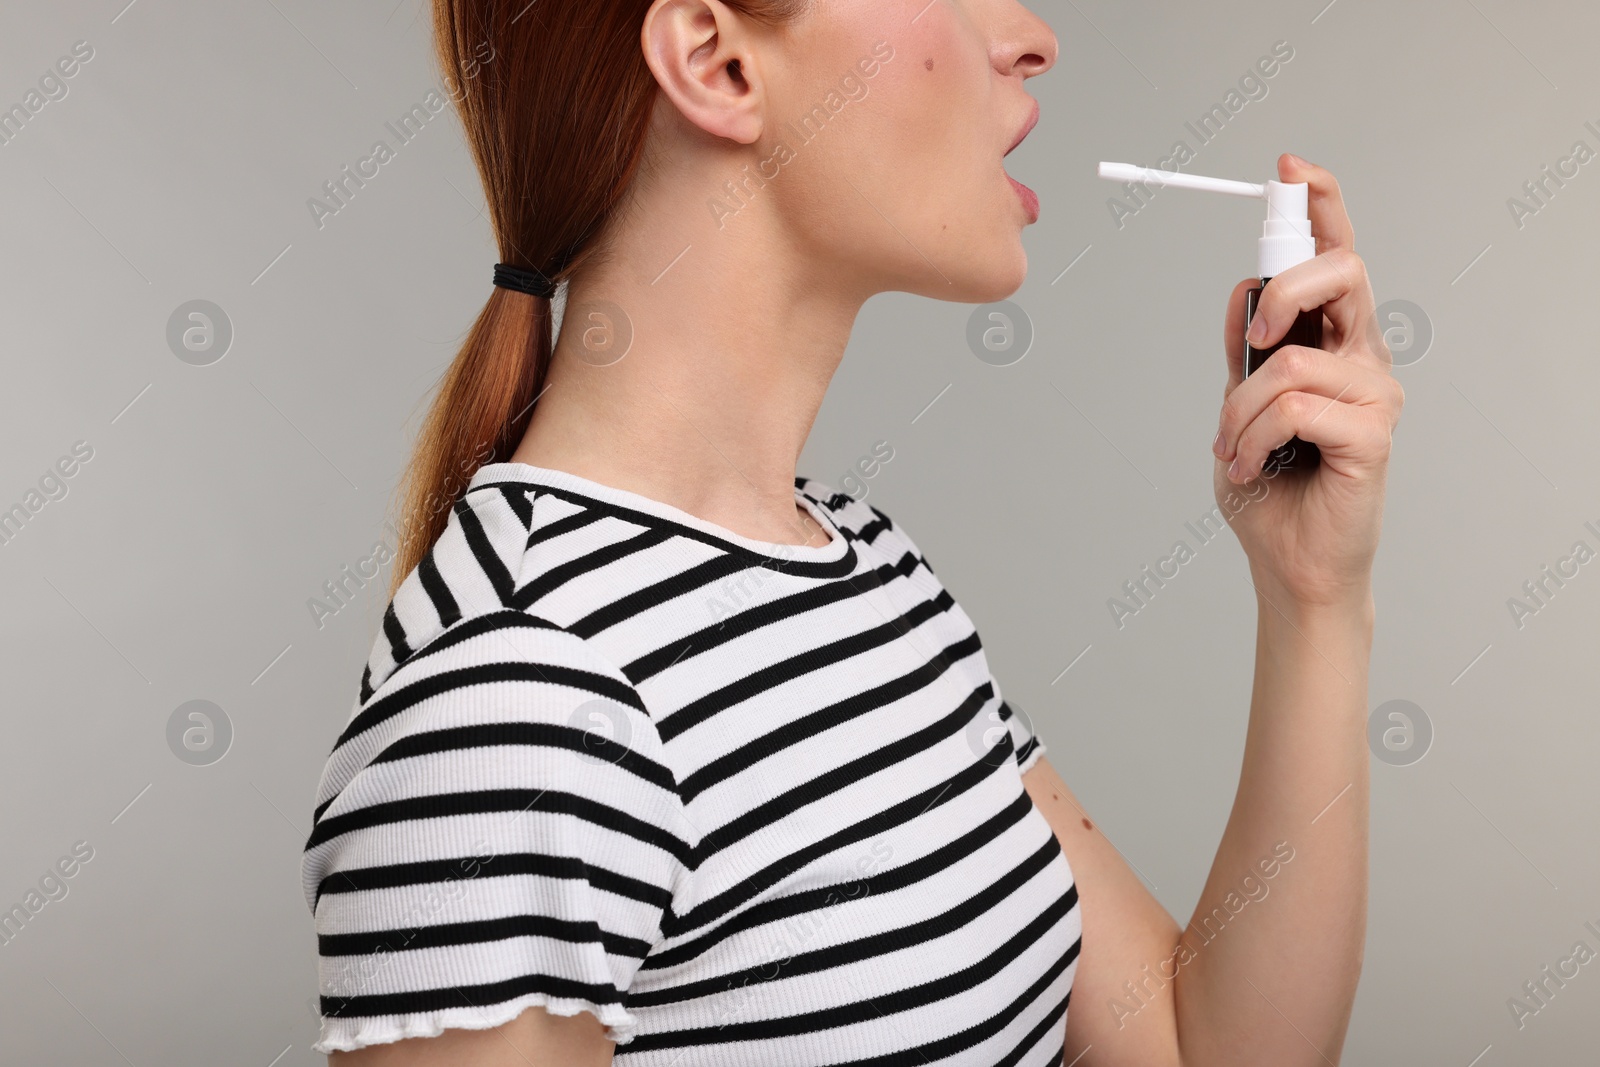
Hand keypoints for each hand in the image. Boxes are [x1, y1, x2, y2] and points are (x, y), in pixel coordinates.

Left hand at [1212, 154, 1402, 610]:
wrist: (1288, 561)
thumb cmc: (1271, 484)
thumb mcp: (1238, 404)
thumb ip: (1246, 351)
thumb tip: (1243, 293)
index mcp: (1334, 341)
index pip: (1336, 256)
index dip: (1322, 205)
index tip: (1291, 169)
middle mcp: (1364, 357)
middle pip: (1341, 274)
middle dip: (1283, 292)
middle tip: (1255, 338)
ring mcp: (1374, 394)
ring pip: (1291, 361)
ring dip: (1239, 410)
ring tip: (1235, 448)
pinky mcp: (1372, 434)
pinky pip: (1292, 407)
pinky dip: (1251, 439)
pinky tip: (1252, 467)